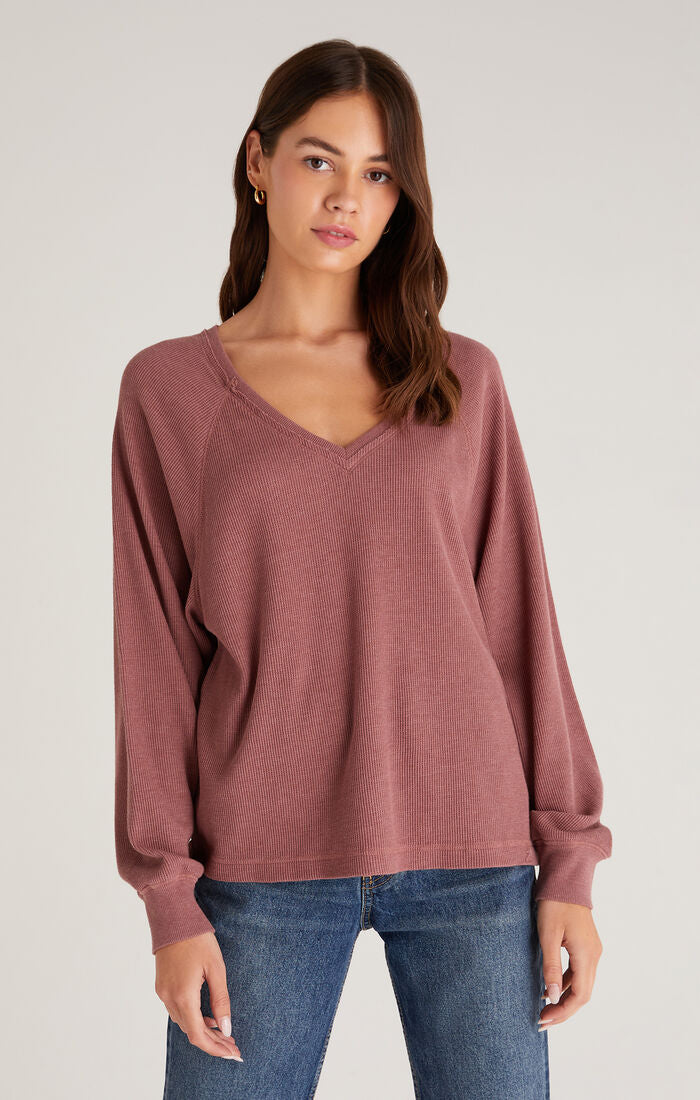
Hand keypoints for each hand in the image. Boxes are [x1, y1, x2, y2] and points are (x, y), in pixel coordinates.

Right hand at [155, 931, 243, 1060]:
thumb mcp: (216, 969)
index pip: (198, 1035)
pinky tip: (207, 1016)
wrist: (173, 919)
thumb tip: (226, 1028)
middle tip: (233, 1046)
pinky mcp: (161, 986)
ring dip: (203, 1030)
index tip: (233, 1053)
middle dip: (213, 1042)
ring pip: (184, 1022)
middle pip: (191, 1032)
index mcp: (184, 996)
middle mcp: (170, 999)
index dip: (215, 1048)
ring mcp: (163, 993)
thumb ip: (221, 1000)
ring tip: (224, 1033)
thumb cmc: (198, 940)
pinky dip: (193, 1018)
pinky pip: (177, 1011)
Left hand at [535, 900, 603, 1031]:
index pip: (580, 996)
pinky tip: (550, 988)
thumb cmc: (554, 903)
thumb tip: (553, 998)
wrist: (566, 879)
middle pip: (583, 994)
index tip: (543, 1019)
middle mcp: (594, 956)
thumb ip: (551, 967)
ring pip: (582, 985)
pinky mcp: (586, 946)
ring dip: (565, 999)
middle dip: (564, 1010)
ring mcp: (592, 951)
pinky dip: (566, 984)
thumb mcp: (548, 935)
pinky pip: (579, 973)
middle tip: (541, 1020)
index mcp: (586, 955)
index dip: (563, 1012)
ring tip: (544, 1008)